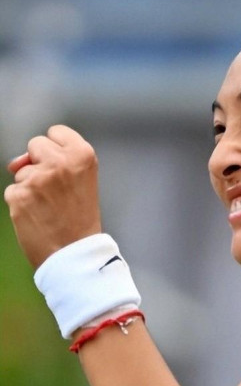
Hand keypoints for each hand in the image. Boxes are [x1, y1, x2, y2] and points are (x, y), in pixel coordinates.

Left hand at [4, 125, 101, 268]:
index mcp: (83, 155)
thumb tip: (17, 163)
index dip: (57, 150)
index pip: (57, 132)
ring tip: (49, 207)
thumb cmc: (80, 219)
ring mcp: (38, 178)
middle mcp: (60, 162)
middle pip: (36, 144)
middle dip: (40, 162)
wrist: (76, 253)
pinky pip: (13, 190)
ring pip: (21, 169)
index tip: (64, 168)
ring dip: (30, 185)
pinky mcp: (19, 195)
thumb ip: (58, 161)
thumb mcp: (84, 181)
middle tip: (57, 189)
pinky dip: (21, 202)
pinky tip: (37, 215)